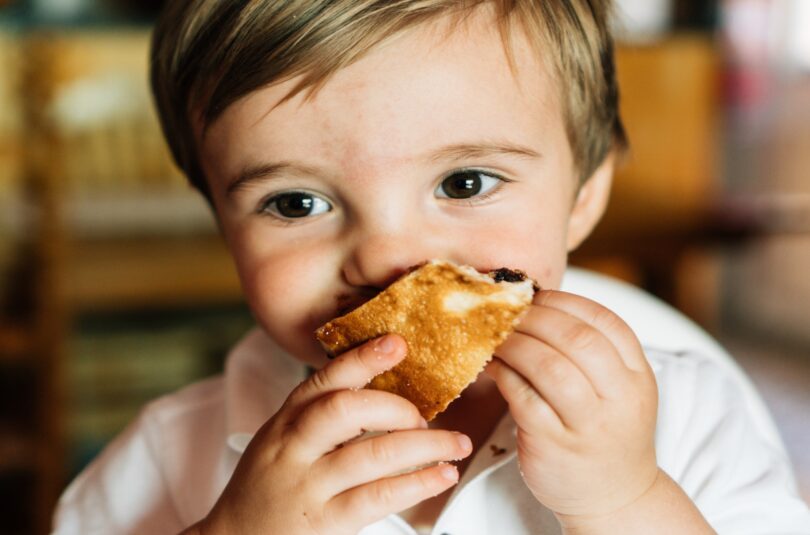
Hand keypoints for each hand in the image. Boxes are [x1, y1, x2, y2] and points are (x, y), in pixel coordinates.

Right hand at [194, 335, 471, 534]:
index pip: (323, 380)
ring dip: (424, 445)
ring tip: (455, 443)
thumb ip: (322, 413)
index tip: (397, 343)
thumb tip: (386, 387)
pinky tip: (443, 474)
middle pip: (345, 410)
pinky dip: (418, 483)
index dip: (362, 359)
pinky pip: (378, 497)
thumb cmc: (269, 483)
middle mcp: (293, 447)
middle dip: (395, 406)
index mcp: (285, 420)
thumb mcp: (282, 438)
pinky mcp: (324, 522)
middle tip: (425, 415)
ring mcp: (308, 486)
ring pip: (371, 454)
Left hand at [485, 290, 658, 520]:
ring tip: (495, 337)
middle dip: (535, 317)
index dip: (565, 301)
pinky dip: (503, 374)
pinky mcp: (555, 445)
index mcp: (638, 376)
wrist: (614, 498)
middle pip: (577, 338)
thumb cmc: (606, 433)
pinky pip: (523, 398)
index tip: (536, 296)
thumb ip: (593, 352)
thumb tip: (533, 306)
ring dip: (514, 343)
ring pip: (548, 365)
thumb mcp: (618, 390)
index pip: (606, 321)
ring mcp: (589, 425)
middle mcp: (620, 399)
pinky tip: (492, 367)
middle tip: (507, 312)